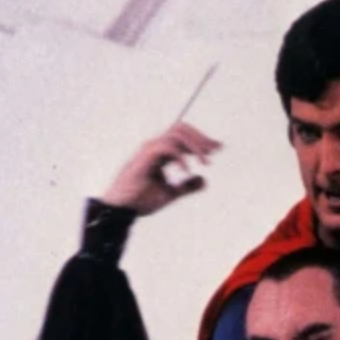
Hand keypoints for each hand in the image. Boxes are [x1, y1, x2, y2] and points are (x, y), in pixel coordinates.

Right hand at [101, 122, 220, 214]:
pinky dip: (180, 157)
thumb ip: (187, 187)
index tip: (218, 148)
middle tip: (216, 150)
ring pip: (176, 134)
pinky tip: (186, 170)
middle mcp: (155, 147)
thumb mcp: (170, 194)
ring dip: (195, 146)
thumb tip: (204, 179)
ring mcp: (149, 150)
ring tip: (204, 161)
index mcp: (161, 153)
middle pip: (182, 128)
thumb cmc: (140, 200)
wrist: (121, 210)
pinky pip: (167, 147)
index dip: (202, 140)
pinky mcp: (144, 157)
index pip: (184, 136)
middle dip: (201, 137)